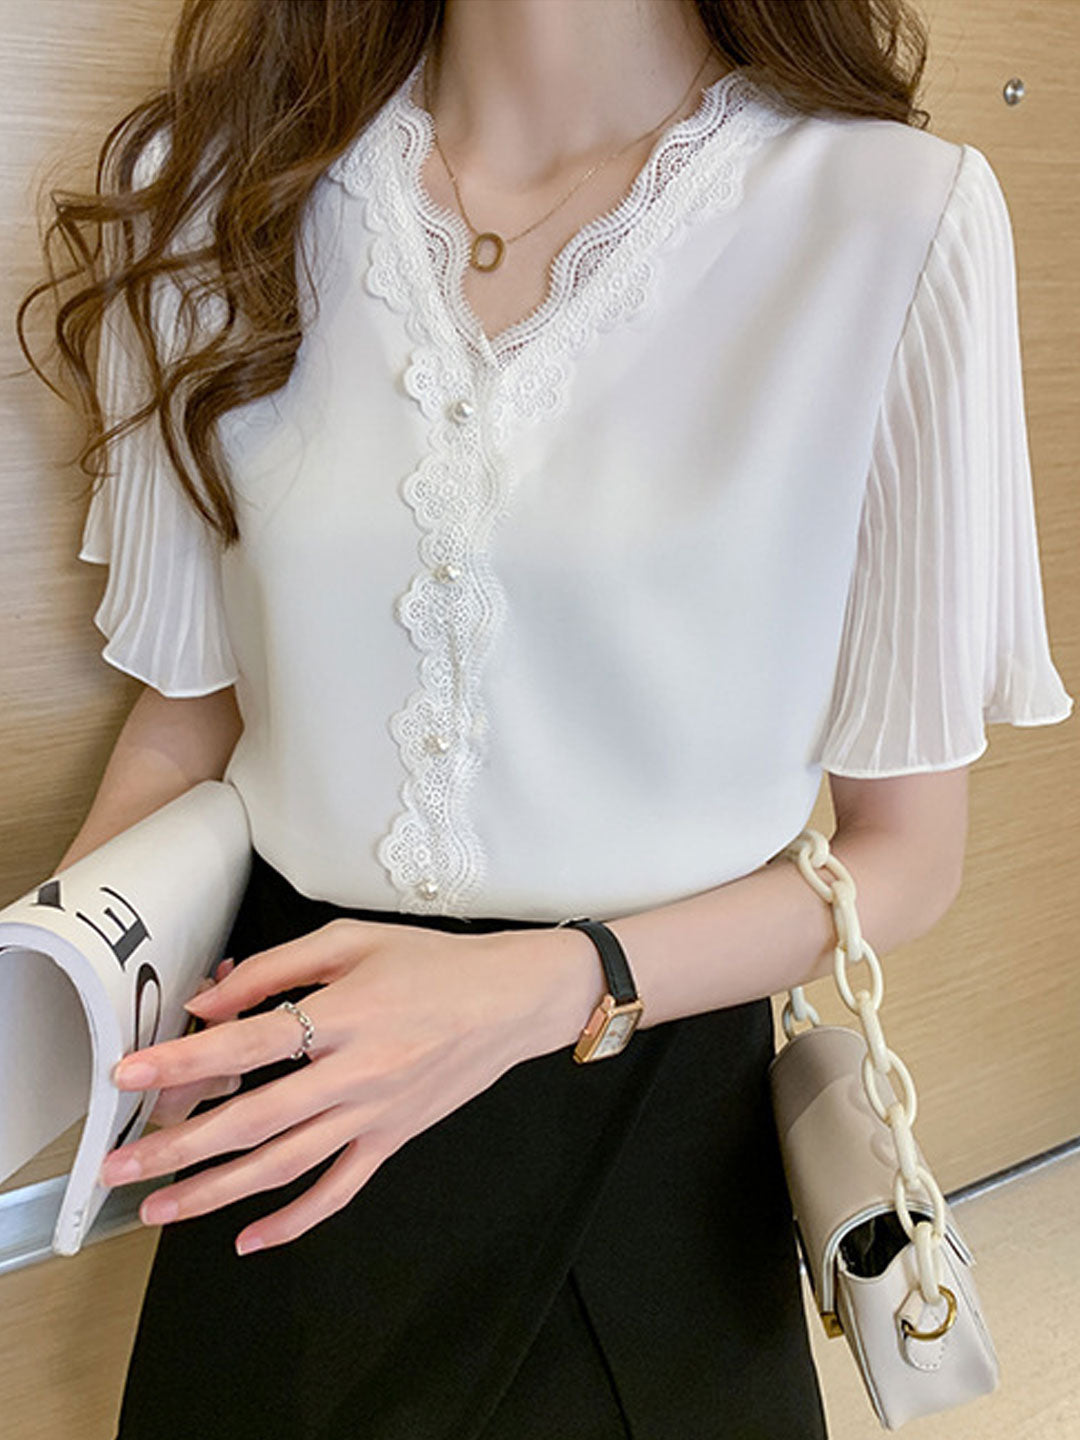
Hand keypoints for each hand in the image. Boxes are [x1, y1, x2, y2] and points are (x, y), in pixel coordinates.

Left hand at [99, 918, 596, 1253]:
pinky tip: (249, 1239)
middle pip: (254, 1119)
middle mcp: (356, 1073)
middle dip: (179, 1146)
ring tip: (159, 1209)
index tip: (129, 1075)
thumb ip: (276, 969)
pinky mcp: (392, 1140)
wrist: (512, 1000)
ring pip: (284, 1165)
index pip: (250, 1042)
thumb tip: (209, 1005)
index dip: (186, 1061)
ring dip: (216, 1193)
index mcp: (345, 1014)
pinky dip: (294, 1220)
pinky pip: (338, 1190)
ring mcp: (374, 1115)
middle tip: (120, 1165)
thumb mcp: (352, 941)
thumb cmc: (431, 962)